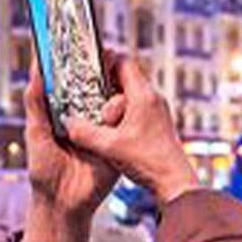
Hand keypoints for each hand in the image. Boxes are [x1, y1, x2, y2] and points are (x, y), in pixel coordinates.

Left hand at [24, 56, 122, 241]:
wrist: (62, 204)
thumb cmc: (44, 170)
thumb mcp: (35, 132)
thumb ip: (36, 102)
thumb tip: (36, 71)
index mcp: (67, 112)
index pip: (73, 82)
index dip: (76, 64)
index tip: (77, 40)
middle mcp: (86, 118)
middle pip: (97, 87)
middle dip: (101, 68)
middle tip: (103, 47)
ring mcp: (103, 130)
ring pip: (112, 101)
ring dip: (114, 86)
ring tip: (114, 68)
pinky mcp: (116, 144)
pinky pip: (123, 124)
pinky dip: (122, 112)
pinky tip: (118, 100)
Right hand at [64, 56, 199, 207]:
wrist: (174, 181)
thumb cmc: (147, 161)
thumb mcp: (108, 147)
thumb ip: (84, 133)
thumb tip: (67, 123)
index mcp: (143, 96)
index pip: (124, 62)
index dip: (105, 60)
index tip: (88, 66)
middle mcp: (153, 98)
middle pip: (126, 78)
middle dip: (105, 85)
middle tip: (87, 92)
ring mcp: (158, 111)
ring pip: (130, 94)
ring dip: (113, 101)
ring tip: (98, 113)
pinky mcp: (158, 123)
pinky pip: (137, 108)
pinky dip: (122, 113)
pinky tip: (111, 129)